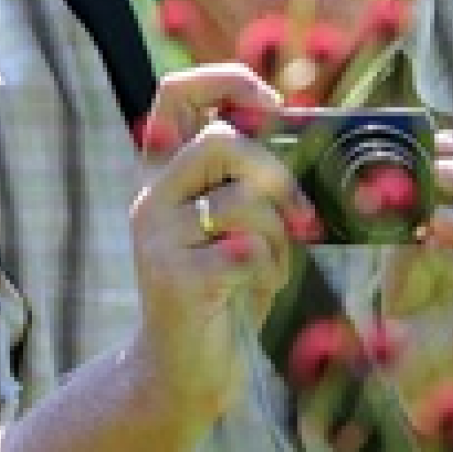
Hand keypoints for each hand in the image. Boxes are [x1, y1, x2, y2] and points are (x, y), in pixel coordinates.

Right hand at [131, 64, 310, 427]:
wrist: (183, 372)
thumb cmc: (224, 288)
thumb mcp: (237, 222)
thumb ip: (251, 177)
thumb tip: (302, 130)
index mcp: (164, 173)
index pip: (176, 92)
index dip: (228, 79)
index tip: (273, 105)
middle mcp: (151, 197)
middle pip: (221, 140)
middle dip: (276, 173)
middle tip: (299, 213)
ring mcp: (158, 239)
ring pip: (243, 200)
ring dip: (279, 236)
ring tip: (271, 266)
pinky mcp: (177, 280)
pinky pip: (248, 251)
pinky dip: (270, 271)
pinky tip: (256, 292)